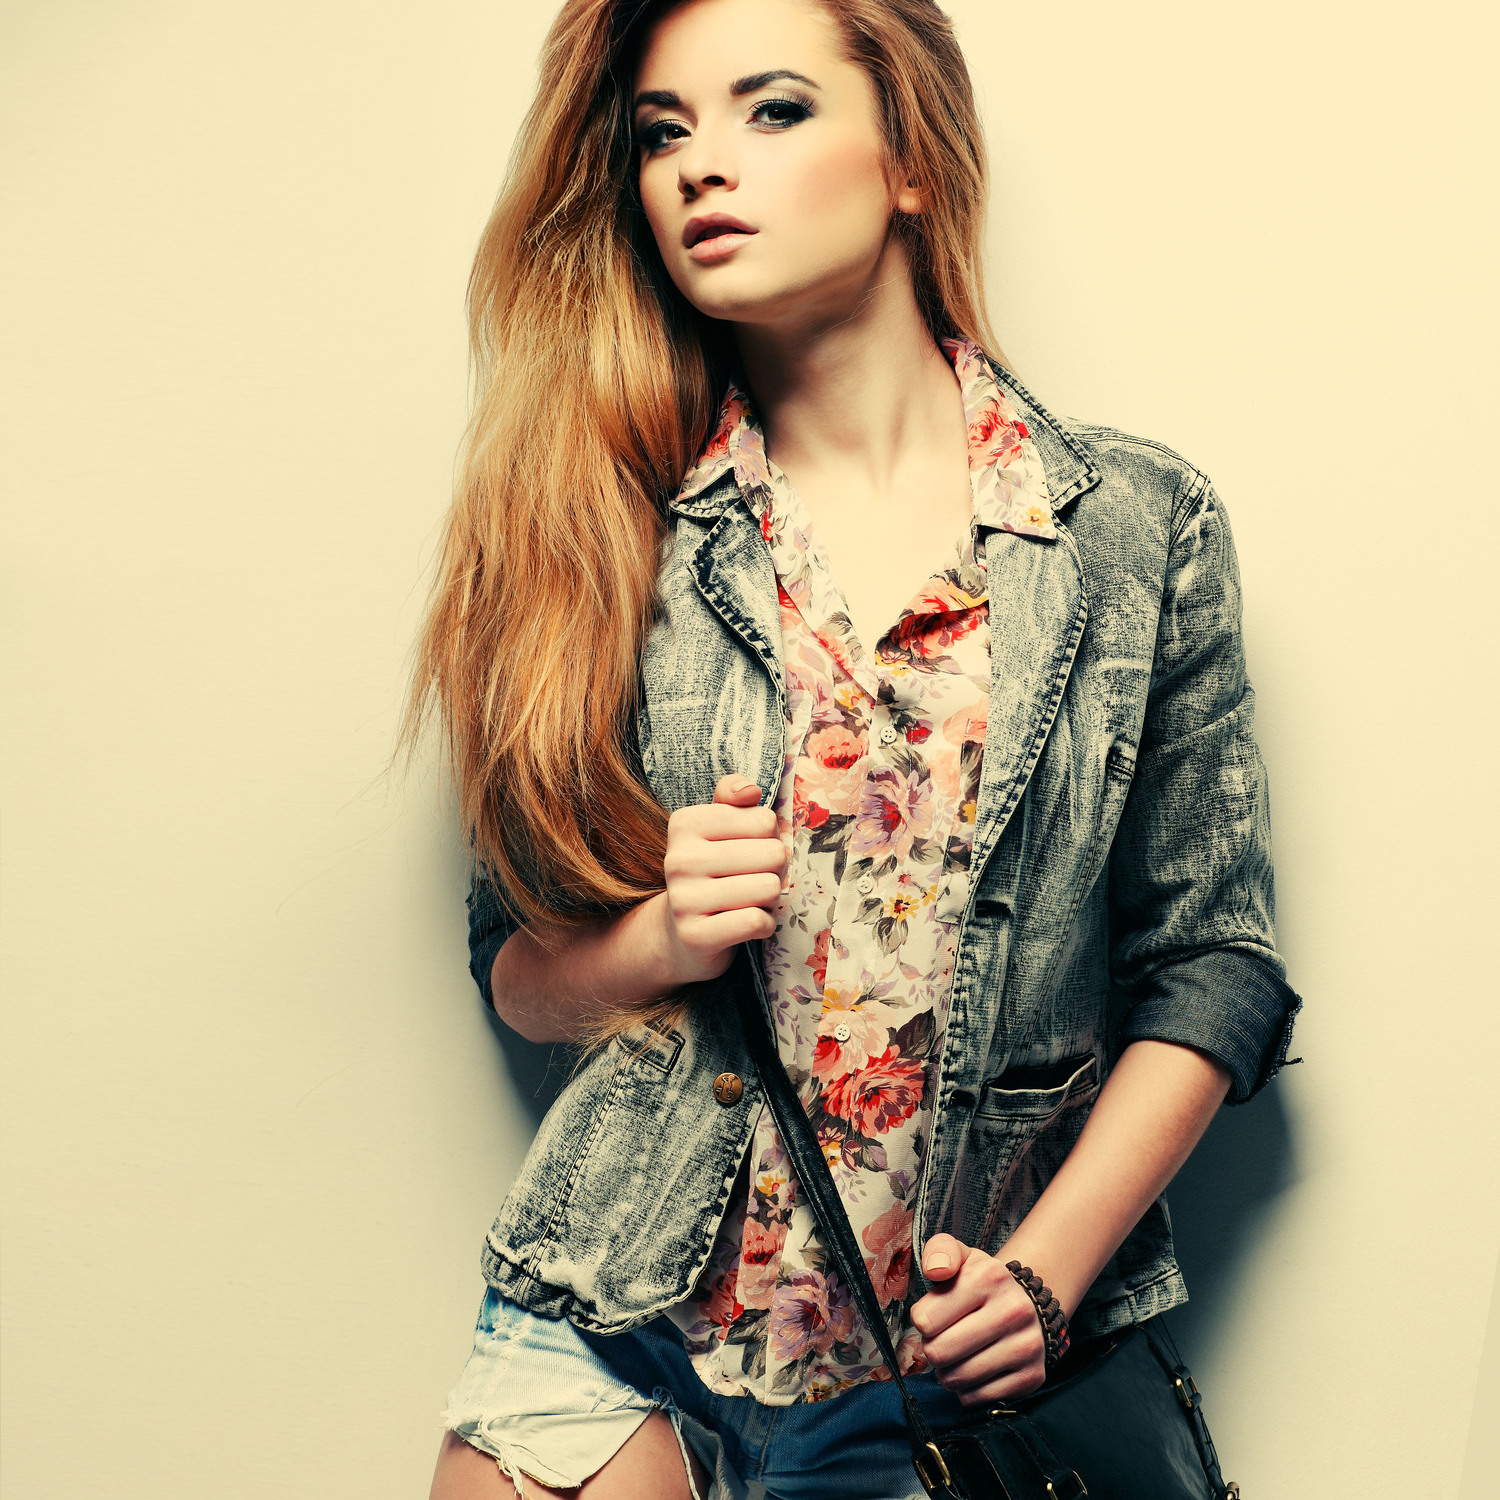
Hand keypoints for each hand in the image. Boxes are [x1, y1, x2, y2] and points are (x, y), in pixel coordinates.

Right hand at [655, 774, 788, 984]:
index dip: (769, 838)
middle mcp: (679, 858)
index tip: (749, 852)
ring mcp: (683, 899)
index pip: (764, 819)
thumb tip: (751, 790)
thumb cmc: (711, 872)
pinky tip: (747, 924)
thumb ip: (732, 797)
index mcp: (685, 823)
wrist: (679, 935)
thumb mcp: (716, 828)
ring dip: (770, 899)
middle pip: (773, 853)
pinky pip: (756, 921)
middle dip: (774, 870)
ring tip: (749, 901)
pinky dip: (764, 925)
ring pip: (769, 887)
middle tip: (753, 880)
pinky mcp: (695, 935)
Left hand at [909, 1234, 1046, 1405]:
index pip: (925, 1320)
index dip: (922, 1321)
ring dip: (948, 1372)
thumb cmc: (982, 1283)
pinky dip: (967, 1389)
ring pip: (958, 1379)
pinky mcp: (1031, 1376)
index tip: (933, 1316)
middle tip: (942, 1339)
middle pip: (939, 1353)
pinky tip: (974, 1369)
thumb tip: (935, 1270)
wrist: (1028, 1303)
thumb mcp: (962, 1256)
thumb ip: (940, 1252)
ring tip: (957, 1355)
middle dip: (933, 1349)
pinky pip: (977, 1398)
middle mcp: (1012, 1311)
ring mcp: (1025, 1346)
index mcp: (988, 1277)